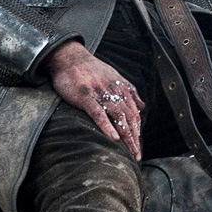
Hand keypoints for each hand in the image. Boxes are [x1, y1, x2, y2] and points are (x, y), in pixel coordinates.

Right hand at [46, 41, 144, 159]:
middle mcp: (114, 91)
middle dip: (134, 138)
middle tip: (137, 154)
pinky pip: (99, 113)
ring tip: (130, 151)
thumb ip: (128, 91)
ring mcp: (100, 93)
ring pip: (118, 117)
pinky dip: (107, 126)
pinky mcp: (85, 96)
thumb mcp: (113, 76)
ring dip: (126, 136)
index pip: (134, 113)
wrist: (69, 57)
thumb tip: (142, 105)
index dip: (137, 130)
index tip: (138, 145)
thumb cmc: (89, 69)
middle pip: (129, 117)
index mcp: (121, 87)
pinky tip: (113, 138)